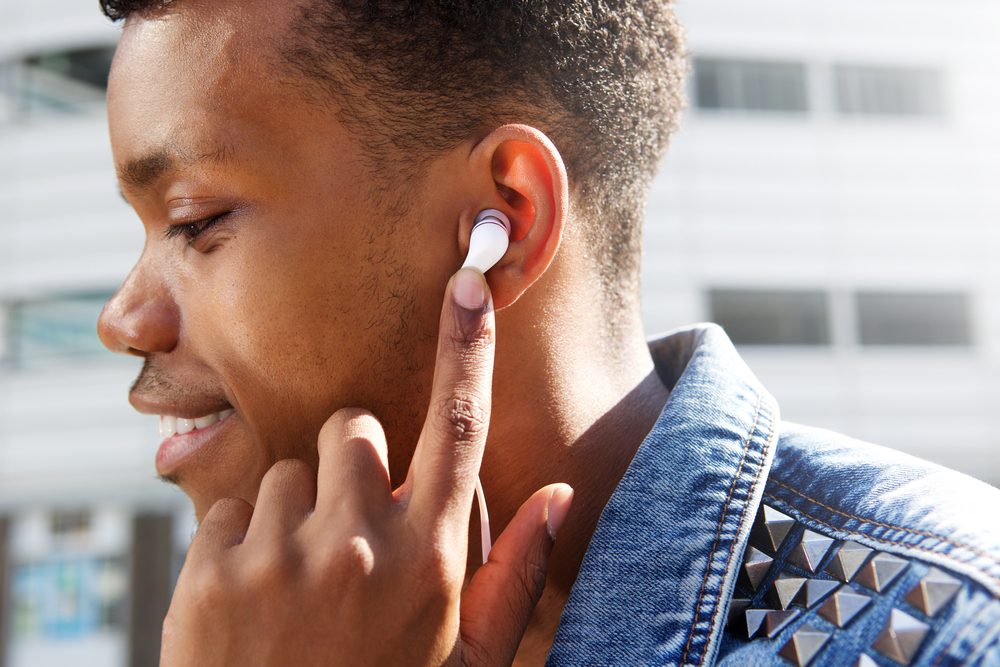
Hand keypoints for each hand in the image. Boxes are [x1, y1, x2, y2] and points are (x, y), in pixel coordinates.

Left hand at [160, 268, 573, 665]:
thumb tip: (561, 496)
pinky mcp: (213, 570)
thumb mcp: (469, 660)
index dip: (466, 348)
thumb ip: (518, 574)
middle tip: (349, 529)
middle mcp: (360, 545)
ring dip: (298, 509)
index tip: (466, 283)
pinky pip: (231, 504)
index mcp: (431, 561)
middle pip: (354, 428)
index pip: (457, 430)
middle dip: (353, 462)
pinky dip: (242, 538)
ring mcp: (282, 557)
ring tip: (299, 581)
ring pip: (290, 467)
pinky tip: (254, 598)